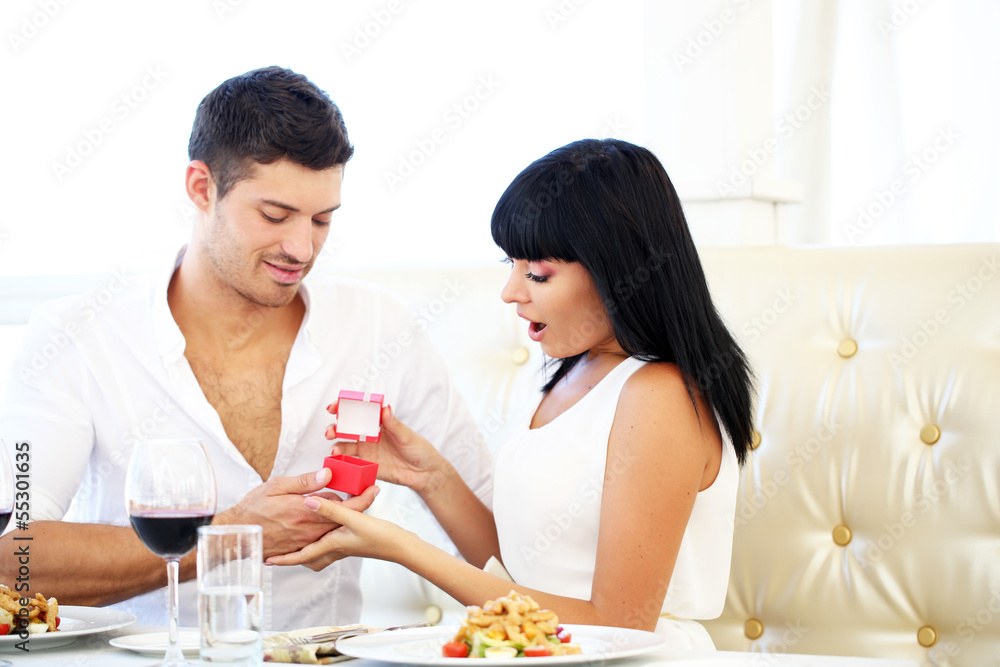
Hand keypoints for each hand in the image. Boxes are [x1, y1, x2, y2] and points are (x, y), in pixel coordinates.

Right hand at [214, 468, 376, 558]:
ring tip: (341, 502)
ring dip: (342, 517)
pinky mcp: (302, 549)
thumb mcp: (277, 486)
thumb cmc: (254, 508)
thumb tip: (328, 473)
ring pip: (335, 529)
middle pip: (345, 519)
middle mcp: (310, 529)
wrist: (236, 535)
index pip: (344, 505)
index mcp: (306, 510)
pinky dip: (328, 529)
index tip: (374, 489)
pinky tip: (325, 520)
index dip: (362, 497)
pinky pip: (323, 540)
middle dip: (356, 505)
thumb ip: (304, 481)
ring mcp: (307, 541)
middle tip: (365, 491)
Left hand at [265, 491, 404, 567]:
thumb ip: (330, 510)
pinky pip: (331, 549)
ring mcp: (346, 549)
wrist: (402, 548)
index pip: (302, 555)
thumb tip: (309, 502)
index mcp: (333, 544)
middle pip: (310, 559)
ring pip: (320, 555)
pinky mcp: (355, 544)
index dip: (285, 558)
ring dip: (308, 554)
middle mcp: (337, 549)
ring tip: (298, 548)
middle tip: (279, 557)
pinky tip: (328, 534)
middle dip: (294, 559)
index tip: (269, 560)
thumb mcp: (354, 520)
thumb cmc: (381, 537)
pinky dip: (323, 545)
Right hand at [325, 403, 447, 493]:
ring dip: (336, 445)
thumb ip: (394, 424)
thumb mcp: (407, 436)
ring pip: (345, 445)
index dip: (344, 407)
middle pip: (347, 428)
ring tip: (335, 450)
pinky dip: (342, 462)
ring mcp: (366, 450)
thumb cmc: (419, 450)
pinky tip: (338, 462)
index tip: (334, 406)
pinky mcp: (366, 465)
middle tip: (331, 431)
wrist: (424, 473)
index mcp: (378, 423)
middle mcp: (369, 435)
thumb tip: (385, 408)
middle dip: (335, 427)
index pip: (359, 411)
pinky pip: (350, 463)